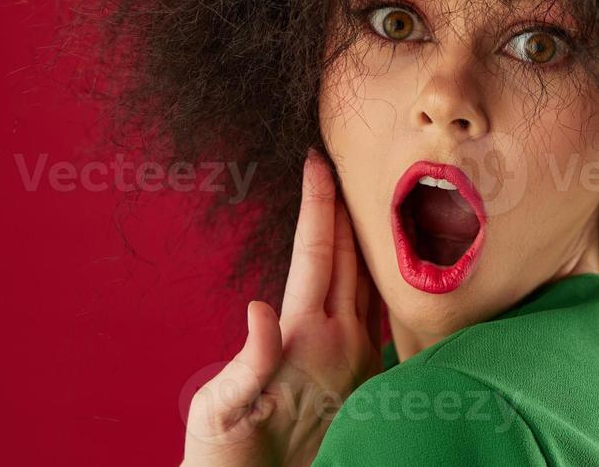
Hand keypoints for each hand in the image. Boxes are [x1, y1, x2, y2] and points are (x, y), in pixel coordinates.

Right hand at [182, 150, 383, 466]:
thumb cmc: (229, 458)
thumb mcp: (219, 410)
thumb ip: (247, 360)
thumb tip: (258, 309)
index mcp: (306, 338)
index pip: (317, 252)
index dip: (317, 202)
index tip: (316, 161)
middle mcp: (343, 343)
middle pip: (354, 255)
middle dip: (347, 204)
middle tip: (342, 161)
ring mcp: (362, 358)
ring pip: (373, 280)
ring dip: (366, 238)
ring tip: (361, 199)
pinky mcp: (368, 375)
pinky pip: (379, 311)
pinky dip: (375, 275)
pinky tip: (375, 262)